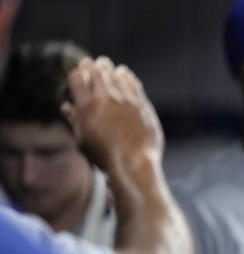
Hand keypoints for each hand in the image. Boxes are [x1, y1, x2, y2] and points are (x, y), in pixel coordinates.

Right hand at [61, 56, 163, 172]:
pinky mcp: (141, 105)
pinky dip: (126, 76)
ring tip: (105, 64)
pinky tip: (123, 74)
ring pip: (115, 74)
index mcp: (86, 107)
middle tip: (91, 62)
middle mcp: (105, 99)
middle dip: (92, 65)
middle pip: (96, 72)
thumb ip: (74, 120)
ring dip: (108, 68)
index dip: (77, 73)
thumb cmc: (105, 157)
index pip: (77, 77)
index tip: (79, 73)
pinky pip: (133, 83)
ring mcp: (125, 101)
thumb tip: (66, 106)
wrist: (134, 164)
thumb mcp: (83, 140)